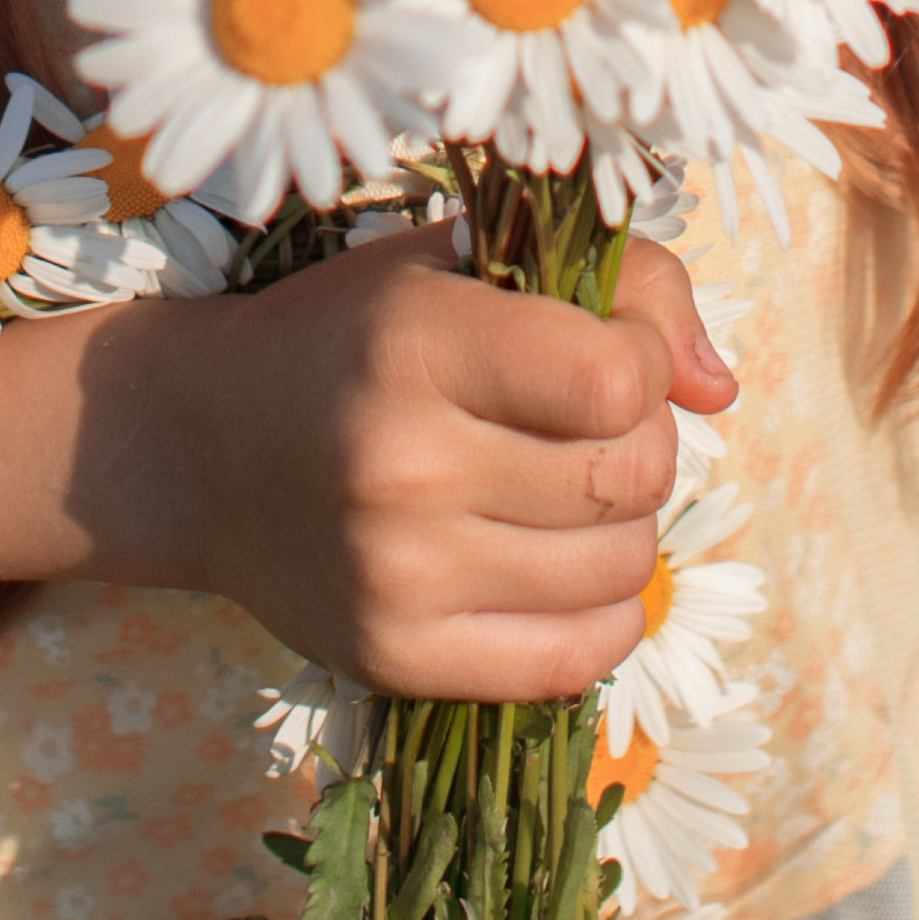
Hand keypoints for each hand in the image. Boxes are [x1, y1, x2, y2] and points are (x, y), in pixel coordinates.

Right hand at [162, 223, 735, 704]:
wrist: (197, 447)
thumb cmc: (346, 336)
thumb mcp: (458, 260)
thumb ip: (614, 283)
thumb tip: (722, 388)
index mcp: (414, 340)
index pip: (616, 378)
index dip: (642, 359)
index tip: (604, 348)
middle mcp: (403, 463)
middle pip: (629, 477)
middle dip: (642, 442)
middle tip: (588, 423)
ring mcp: (398, 574)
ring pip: (621, 570)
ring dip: (624, 525)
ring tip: (566, 489)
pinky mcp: (397, 658)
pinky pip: (578, 659)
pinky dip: (603, 612)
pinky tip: (559, 563)